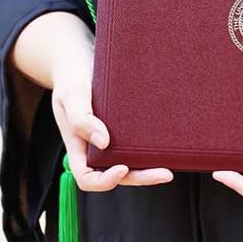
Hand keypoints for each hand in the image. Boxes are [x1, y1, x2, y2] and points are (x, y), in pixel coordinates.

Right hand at [51, 72, 173, 191]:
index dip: (105, 181)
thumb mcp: (72, 95)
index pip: (87, 178)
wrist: (80, 60)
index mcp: (78, 147)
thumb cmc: (71, 78)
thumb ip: (81, 118)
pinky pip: (135, 143)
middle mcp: (95, 148)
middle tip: (165, 173)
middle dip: (140, 177)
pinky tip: (166, 142)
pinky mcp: (123, 126)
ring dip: (148, 166)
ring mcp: (110, 138)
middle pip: (117, 174)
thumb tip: (104, 142)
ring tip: (171, 162)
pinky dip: (149, 147)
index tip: (123, 168)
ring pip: (130, 161)